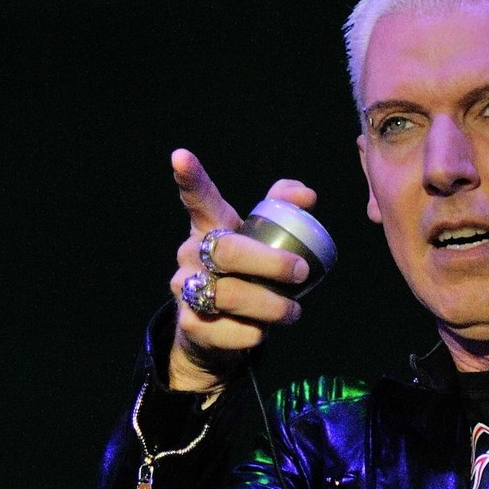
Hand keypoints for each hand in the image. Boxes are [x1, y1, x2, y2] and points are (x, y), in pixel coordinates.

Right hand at [167, 148, 316, 392]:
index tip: (180, 156)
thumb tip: (308, 197)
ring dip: (272, 305)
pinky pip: (233, 330)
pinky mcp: (191, 324)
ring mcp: (185, 288)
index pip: (199, 198)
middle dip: (271, 263)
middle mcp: (190, 254)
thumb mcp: (259, 241)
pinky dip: (255, 333)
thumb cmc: (244, 275)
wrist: (214, 333)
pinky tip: (260, 330)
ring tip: (293, 311)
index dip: (190, 178)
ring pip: (231, 294)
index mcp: (209, 227)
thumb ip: (281, 209)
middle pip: (228, 252)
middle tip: (302, 271)